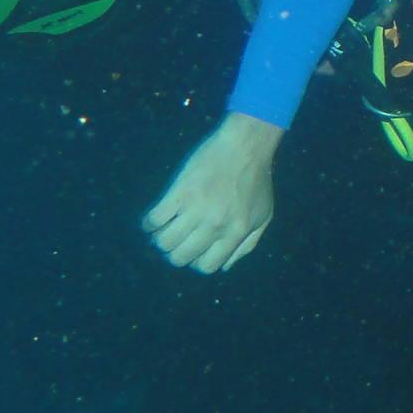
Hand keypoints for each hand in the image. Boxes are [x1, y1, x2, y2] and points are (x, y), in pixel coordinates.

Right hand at [142, 112, 280, 273]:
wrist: (246, 145)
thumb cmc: (256, 179)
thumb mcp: (263, 215)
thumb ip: (247, 244)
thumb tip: (225, 266)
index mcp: (235, 232)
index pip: (206, 266)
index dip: (196, 261)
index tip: (193, 249)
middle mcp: (215, 225)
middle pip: (180, 257)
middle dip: (174, 253)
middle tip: (175, 239)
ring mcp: (197, 209)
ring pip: (165, 242)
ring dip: (160, 239)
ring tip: (164, 228)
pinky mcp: (180, 192)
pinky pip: (154, 219)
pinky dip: (149, 223)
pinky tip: (154, 218)